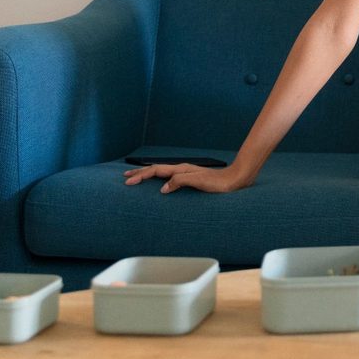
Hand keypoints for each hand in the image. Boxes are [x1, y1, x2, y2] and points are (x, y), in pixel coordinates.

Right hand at [122, 162, 250, 193]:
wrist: (234, 180)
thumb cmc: (218, 183)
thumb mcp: (198, 182)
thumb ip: (180, 182)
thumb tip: (163, 188)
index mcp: (181, 170)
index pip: (156, 171)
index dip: (141, 176)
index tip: (128, 182)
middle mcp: (182, 170)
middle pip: (156, 170)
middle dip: (140, 173)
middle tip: (125, 177)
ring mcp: (186, 173)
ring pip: (162, 173)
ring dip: (148, 175)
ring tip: (137, 177)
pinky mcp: (190, 179)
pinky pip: (169, 177)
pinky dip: (159, 179)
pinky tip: (159, 183)